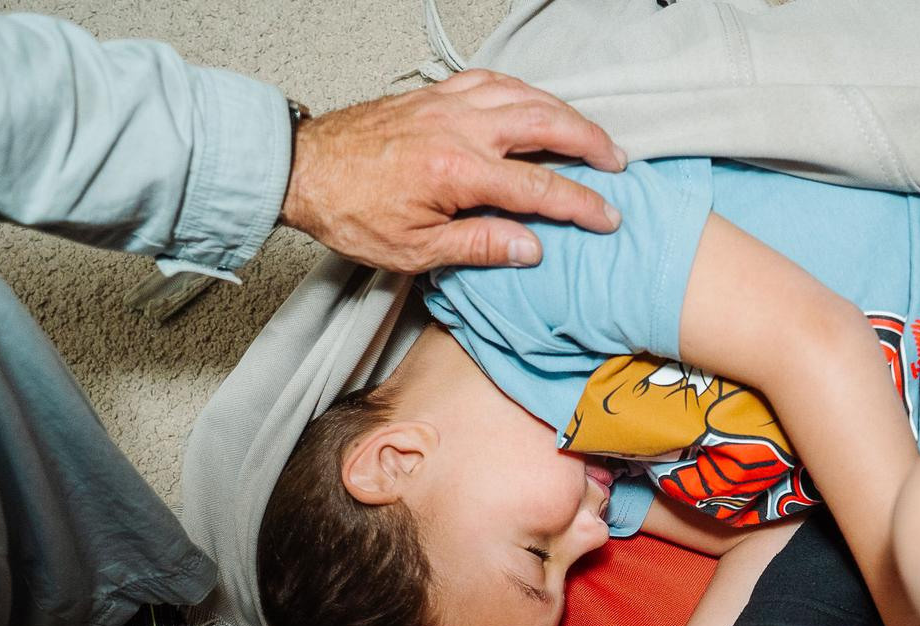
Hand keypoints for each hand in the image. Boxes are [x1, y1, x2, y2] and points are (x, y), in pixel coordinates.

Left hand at [280, 69, 626, 271]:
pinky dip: (522, 90)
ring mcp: (446, 105)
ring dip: (562, 111)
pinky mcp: (433, 95)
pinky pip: (491, 80)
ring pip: (522, 95)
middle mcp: (458, 129)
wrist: (303, 170)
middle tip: (615, 161)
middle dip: (588, 141)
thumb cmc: (351, 212)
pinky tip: (534, 102)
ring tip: (587, 133)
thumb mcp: (414, 250)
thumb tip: (530, 248)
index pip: (538, 188)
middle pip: (544, 124)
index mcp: (457, 172)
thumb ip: (477, 246)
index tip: (607, 216)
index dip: (580, 204)